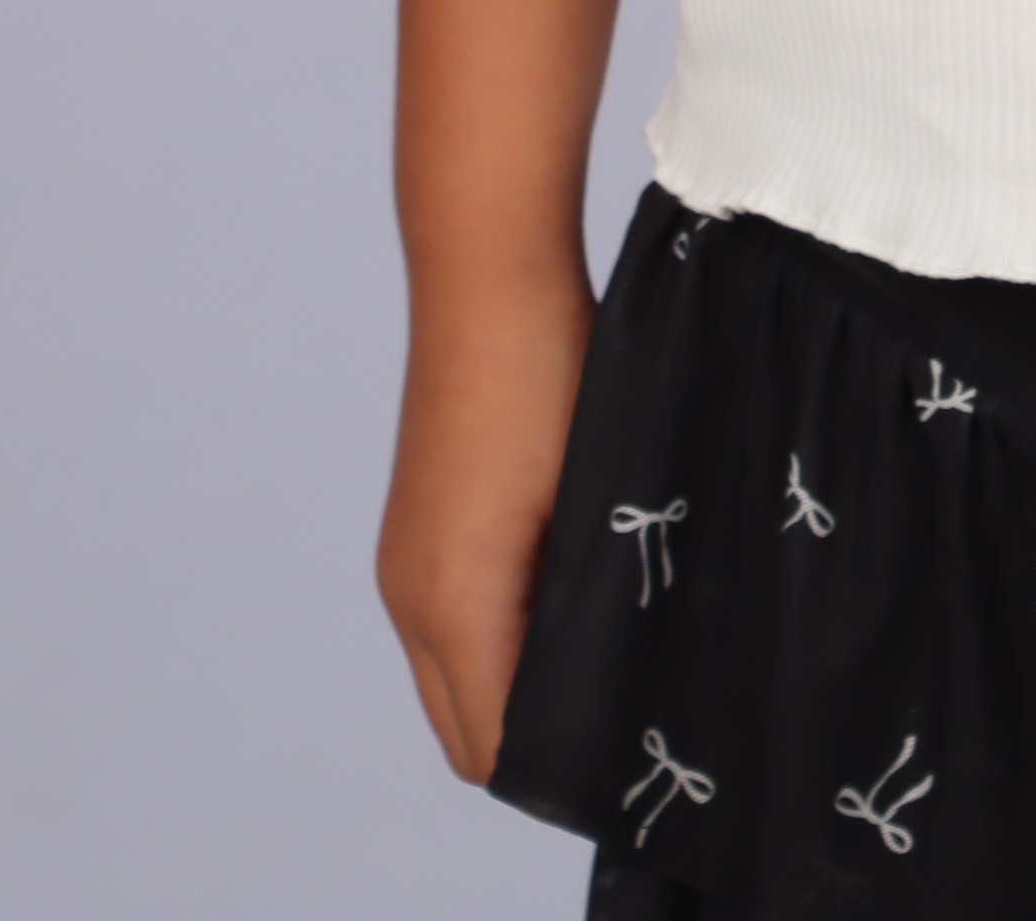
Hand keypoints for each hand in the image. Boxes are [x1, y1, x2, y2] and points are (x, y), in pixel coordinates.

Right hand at [376, 257, 594, 780]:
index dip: (562, 764)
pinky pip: (447, 628)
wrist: (486, 272)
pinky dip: (496, 636)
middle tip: (626, 702)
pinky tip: (564, 588)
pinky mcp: (413, 532)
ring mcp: (403, 564)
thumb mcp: (589, 502)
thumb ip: (589, 608)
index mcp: (451, 605)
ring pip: (455, 679)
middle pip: (466, 730)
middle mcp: (408, 598)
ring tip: (606, 642)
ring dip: (517, 680)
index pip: (494, 750)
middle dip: (537, 735)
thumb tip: (618, 684)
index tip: (632, 742)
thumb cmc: (551, 374)